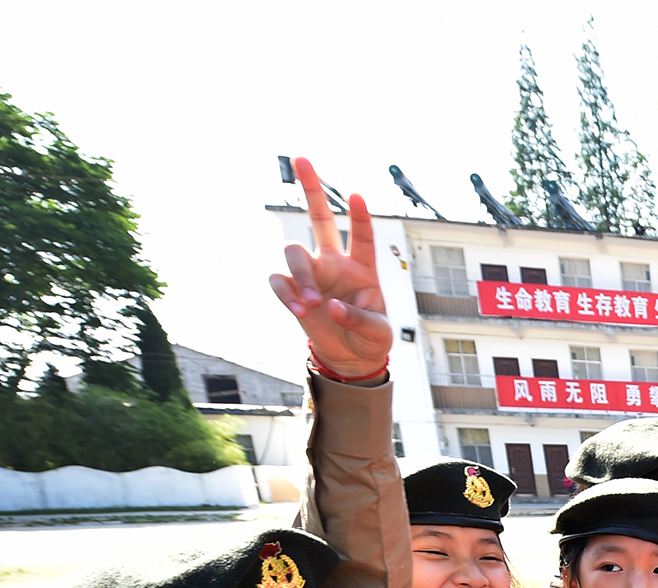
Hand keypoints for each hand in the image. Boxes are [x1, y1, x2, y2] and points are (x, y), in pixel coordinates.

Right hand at [267, 158, 390, 378]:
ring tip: (310, 302)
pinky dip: (286, 293)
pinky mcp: (293, 291)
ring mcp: (312, 275)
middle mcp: (335, 263)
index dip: (360, 216)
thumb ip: (358, 318)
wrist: (351, 357)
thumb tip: (331, 306)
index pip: (362, 236)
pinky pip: (279, 281)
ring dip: (300, 275)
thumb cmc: (371, 338)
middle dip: (311, 189)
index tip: (358, 195)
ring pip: (294, 252)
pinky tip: (299, 309)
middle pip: (319, 218)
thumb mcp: (378, 331)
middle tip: (302, 160)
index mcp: (363, 267)